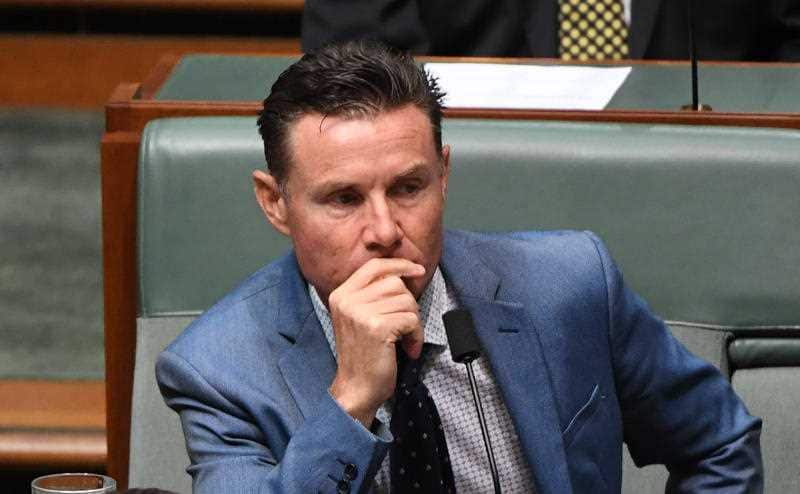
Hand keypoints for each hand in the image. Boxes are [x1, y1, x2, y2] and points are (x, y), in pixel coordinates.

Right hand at [327, 258, 425, 427]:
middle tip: (405, 326)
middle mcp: (347, 300)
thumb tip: (403, 274)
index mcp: (341, 294)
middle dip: (408, 304)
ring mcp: (360, 312)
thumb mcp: (359, 318)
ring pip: (406, 301)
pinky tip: (408, 349)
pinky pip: (411, 320)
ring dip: (413, 322)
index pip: (374, 266)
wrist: (356, 388)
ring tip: (405, 339)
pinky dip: (416, 336)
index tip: (417, 270)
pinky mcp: (377, 327)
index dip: (399, 264)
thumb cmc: (363, 355)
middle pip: (395, 283)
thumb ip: (372, 295)